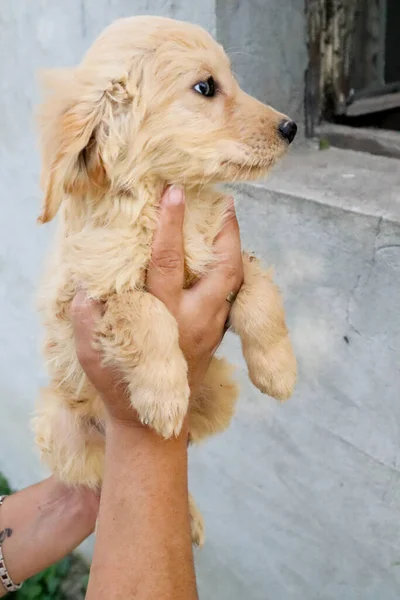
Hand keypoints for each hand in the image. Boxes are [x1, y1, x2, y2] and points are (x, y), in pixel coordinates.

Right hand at [71, 186, 242, 423]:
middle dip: (226, 233)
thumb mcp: (94, 353)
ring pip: (235, 280)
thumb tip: (90, 283)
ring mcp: (213, 328)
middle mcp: (197, 319)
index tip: (174, 193)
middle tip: (225, 202)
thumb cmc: (122, 384)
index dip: (171, 225)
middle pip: (223, 269)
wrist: (156, 423)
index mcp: (166, 317)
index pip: (170, 262)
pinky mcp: (218, 334)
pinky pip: (232, 293)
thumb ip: (90, 316)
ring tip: (228, 220)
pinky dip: (231, 268)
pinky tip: (223, 255)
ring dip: (234, 247)